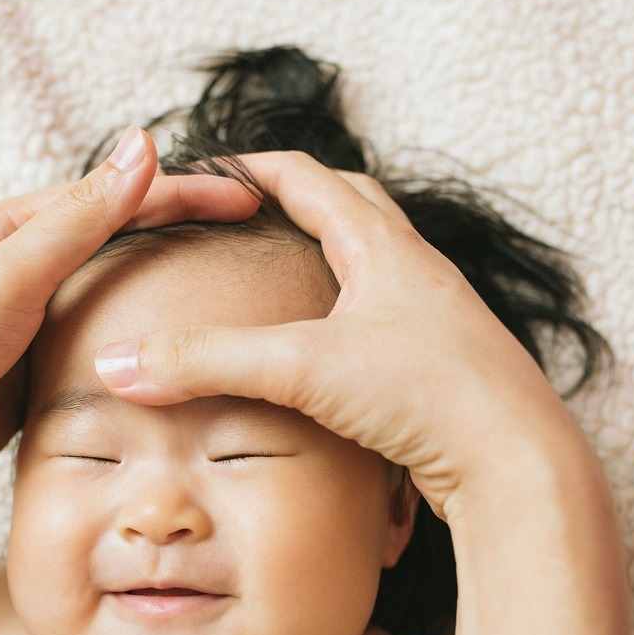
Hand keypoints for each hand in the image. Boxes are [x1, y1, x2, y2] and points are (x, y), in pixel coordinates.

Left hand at [0, 127, 258, 516]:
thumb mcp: (6, 276)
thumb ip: (77, 220)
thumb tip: (141, 146)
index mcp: (6, 230)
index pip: (112, 199)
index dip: (183, 196)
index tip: (246, 202)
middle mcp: (19, 273)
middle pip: (117, 243)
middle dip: (182, 236)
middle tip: (250, 240)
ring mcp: (28, 328)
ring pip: (112, 301)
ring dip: (165, 293)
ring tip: (228, 295)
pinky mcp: (33, 379)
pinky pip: (98, 353)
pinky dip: (138, 349)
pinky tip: (174, 357)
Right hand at [89, 151, 575, 519]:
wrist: (516, 465)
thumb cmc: (430, 397)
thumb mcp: (302, 368)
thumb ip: (207, 361)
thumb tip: (116, 364)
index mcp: (385, 248)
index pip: (309, 178)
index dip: (252, 169)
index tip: (205, 171)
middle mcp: (415, 274)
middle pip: (353, 209)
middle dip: (296, 200)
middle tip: (246, 210)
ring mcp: (433, 322)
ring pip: (373, 268)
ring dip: (327, 260)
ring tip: (282, 275)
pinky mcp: (441, 370)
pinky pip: (385, 323)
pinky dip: (344, 319)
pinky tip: (326, 353)